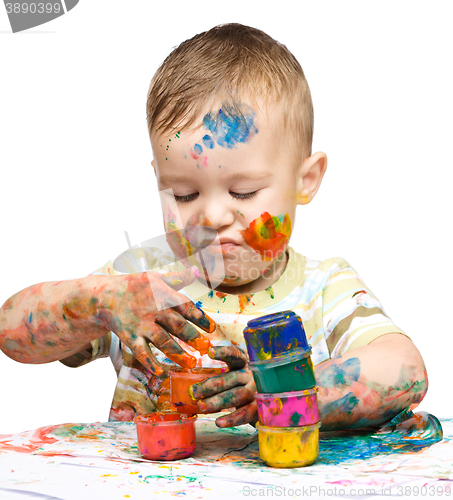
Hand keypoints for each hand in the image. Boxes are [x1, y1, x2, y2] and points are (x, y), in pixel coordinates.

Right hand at [96, 266, 215, 375]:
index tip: (212, 328)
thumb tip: (197, 270)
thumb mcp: (156, 277)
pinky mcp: (129, 337)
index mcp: (163, 295)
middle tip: (207, 349)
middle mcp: (154, 310)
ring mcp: (141, 325)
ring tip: (191, 364)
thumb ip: (178, 278)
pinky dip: (150, 363)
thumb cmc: (134, 286)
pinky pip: (141, 353)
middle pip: (177, 325)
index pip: (186, 307)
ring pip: (162, 341)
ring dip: (177, 353)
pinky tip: (161, 373)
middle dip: (193, 337)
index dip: (200, 317)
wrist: (104, 296)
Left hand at [190, 345, 257, 427]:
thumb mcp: (237, 376)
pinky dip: (231, 419)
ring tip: (201, 406)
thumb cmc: (246, 386)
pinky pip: (245, 413)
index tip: (210, 352)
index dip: (223, 352)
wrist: (271, 402)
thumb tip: (194, 389)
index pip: (235, 354)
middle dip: (210, 385)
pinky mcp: (260, 408)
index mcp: (245, 363)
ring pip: (236, 395)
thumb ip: (221, 379)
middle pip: (231, 378)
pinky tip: (218, 422)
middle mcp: (252, 375)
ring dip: (217, 401)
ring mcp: (257, 391)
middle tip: (193, 392)